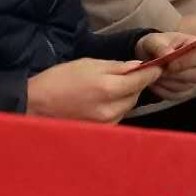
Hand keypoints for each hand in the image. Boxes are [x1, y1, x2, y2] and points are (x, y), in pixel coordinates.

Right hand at [26, 57, 157, 123]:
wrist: (36, 105)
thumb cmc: (60, 79)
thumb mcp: (88, 64)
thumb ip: (116, 66)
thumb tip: (138, 66)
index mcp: (108, 88)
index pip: (141, 80)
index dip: (152, 72)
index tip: (160, 66)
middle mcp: (110, 109)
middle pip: (136, 95)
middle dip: (137, 83)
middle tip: (130, 73)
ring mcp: (106, 124)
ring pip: (128, 107)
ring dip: (127, 96)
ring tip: (112, 87)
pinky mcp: (101, 132)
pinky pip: (118, 116)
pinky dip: (117, 107)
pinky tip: (104, 100)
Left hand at [136, 31, 195, 98]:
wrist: (150, 56)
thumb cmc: (155, 45)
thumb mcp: (152, 41)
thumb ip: (159, 47)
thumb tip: (167, 55)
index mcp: (195, 46)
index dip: (185, 61)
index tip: (168, 65)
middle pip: (195, 75)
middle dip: (174, 75)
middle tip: (157, 71)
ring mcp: (193, 79)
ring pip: (185, 86)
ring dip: (166, 82)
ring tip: (153, 75)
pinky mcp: (184, 91)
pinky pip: (176, 95)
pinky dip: (162, 91)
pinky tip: (154, 83)